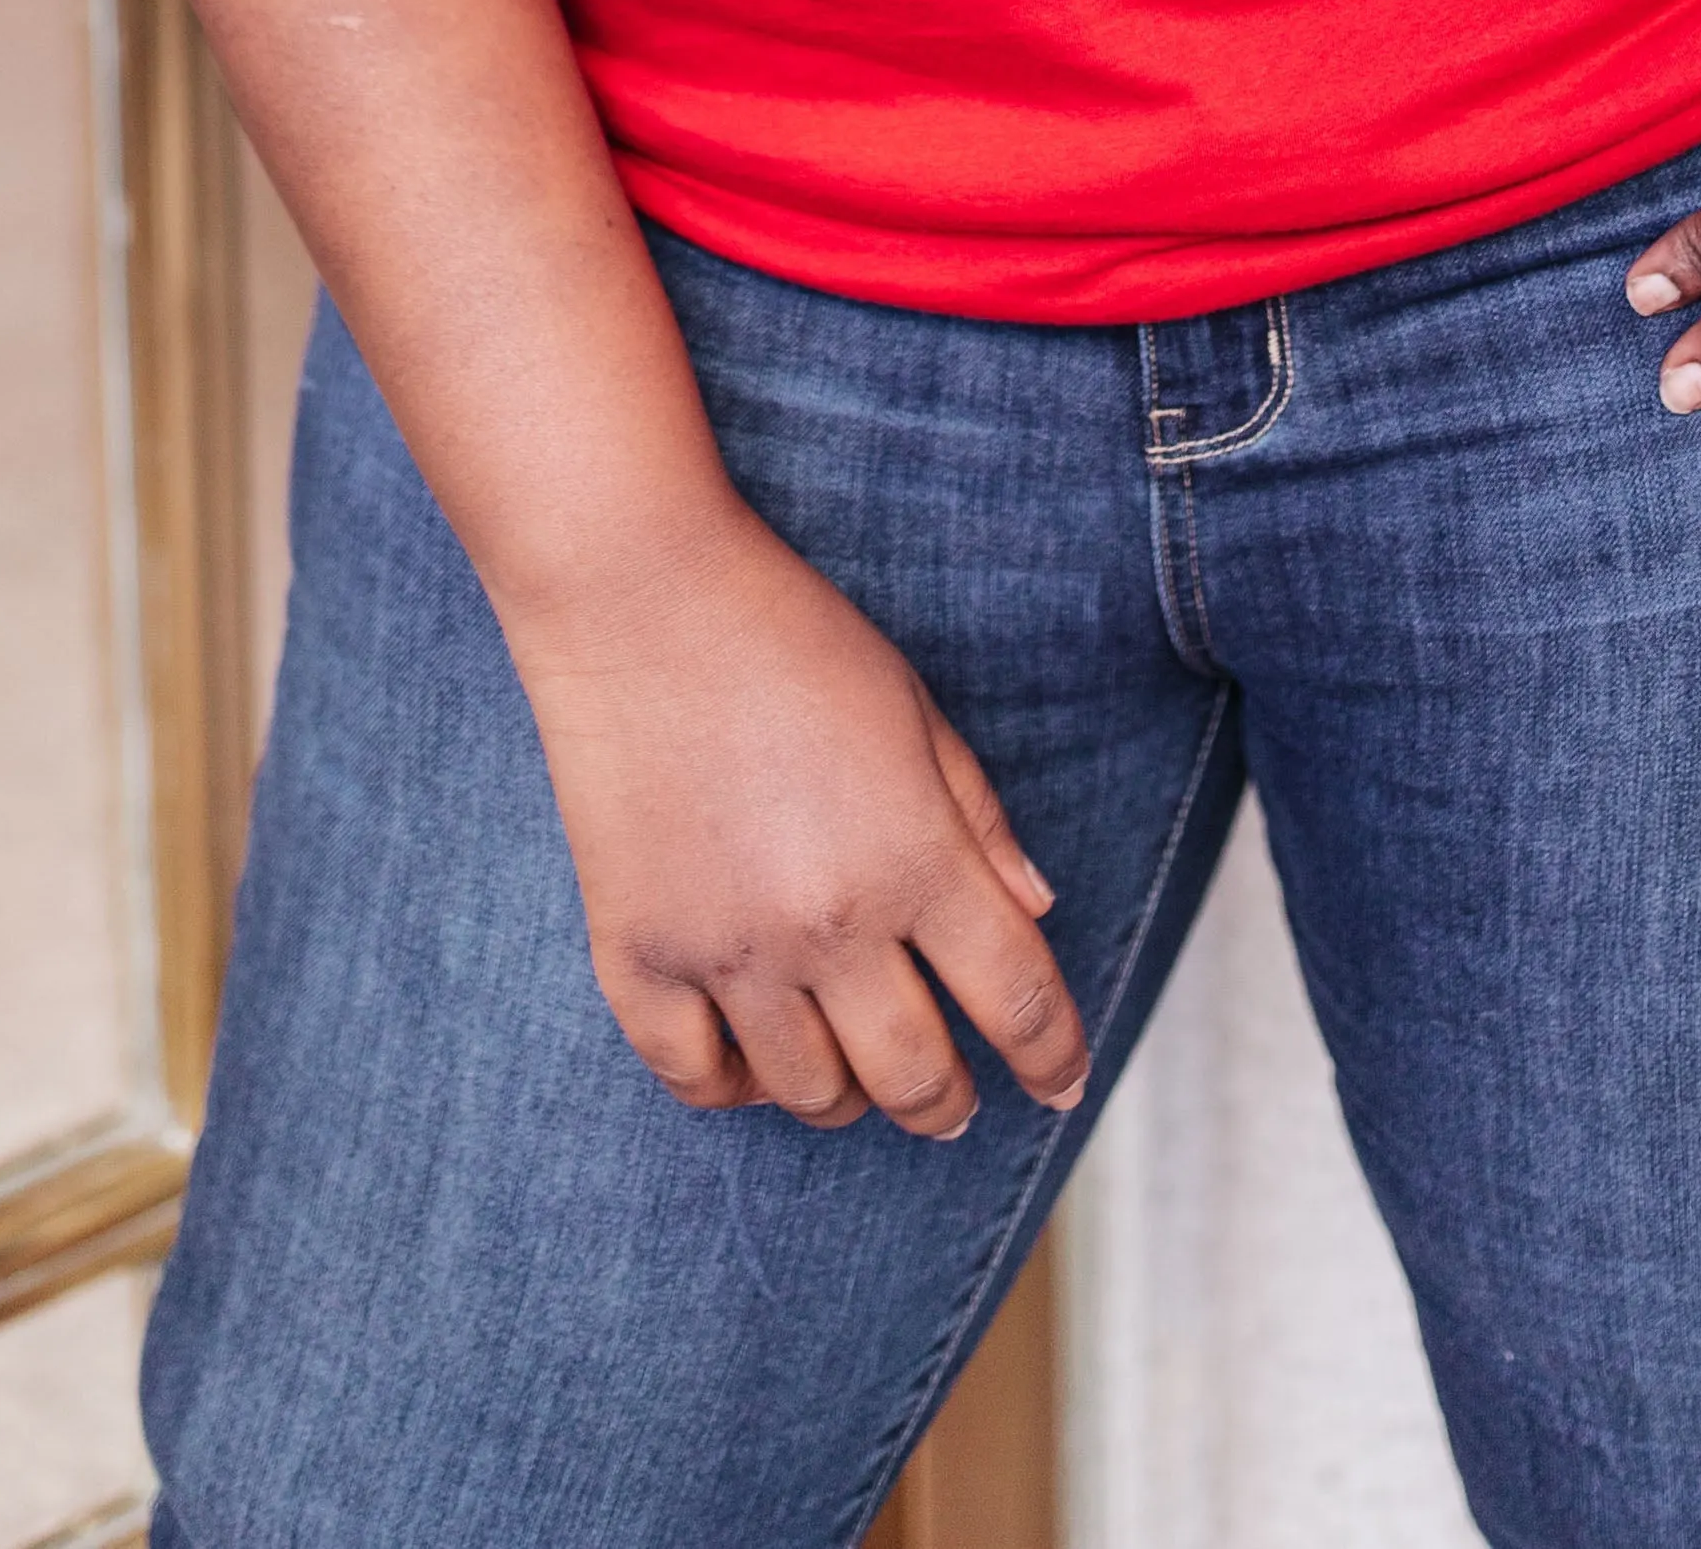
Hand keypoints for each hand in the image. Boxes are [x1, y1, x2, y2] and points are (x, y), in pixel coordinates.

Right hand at [505, 501, 1090, 1135]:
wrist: (639, 595)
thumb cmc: (791, 637)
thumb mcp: (916, 711)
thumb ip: (979, 820)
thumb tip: (1035, 912)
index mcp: (915, 856)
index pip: (1016, 999)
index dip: (1054, 1058)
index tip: (1062, 1085)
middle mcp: (828, 924)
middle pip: (917, 1078)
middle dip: (951, 1105)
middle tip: (955, 1103)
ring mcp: (727, 950)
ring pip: (811, 1096)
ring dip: (849, 1098)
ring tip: (854, 1071)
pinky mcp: (638, 956)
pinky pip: (695, 1080)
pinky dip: (734, 1087)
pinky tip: (752, 1058)